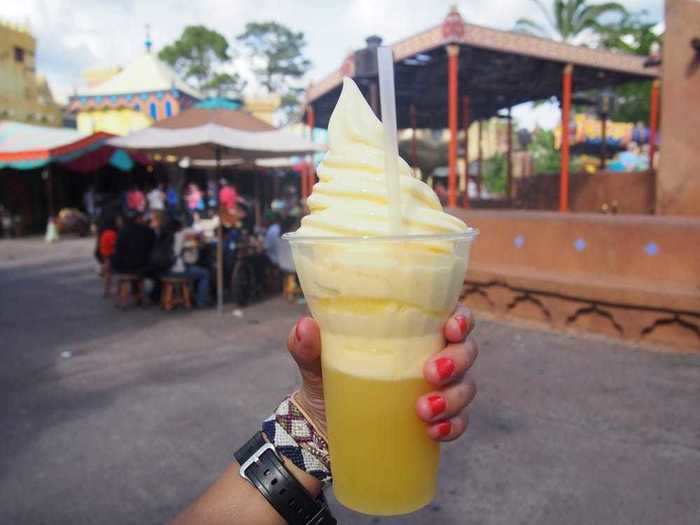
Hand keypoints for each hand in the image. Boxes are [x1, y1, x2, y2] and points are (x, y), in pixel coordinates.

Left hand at [287, 306, 477, 439]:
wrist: (324, 424)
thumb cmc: (328, 376)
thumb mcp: (315, 360)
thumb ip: (306, 344)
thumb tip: (305, 327)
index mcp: (412, 329)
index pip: (450, 313)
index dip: (462, 318)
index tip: (450, 329)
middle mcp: (433, 353)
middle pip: (467, 349)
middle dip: (456, 361)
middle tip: (430, 373)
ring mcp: (440, 387)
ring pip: (466, 386)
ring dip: (453, 398)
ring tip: (423, 410)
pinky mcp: (438, 418)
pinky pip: (460, 421)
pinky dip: (452, 427)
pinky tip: (433, 432)